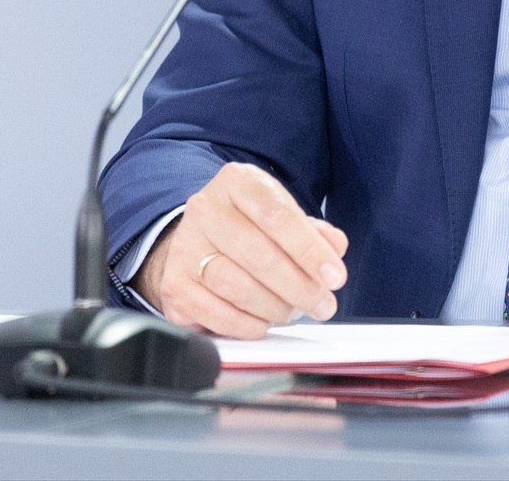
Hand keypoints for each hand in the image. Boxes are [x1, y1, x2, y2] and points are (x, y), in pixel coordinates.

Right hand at [131, 162, 347, 339]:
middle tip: (323, 305)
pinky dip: (247, 325)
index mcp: (237, 182)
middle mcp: (205, 210)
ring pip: (237, 286)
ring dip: (275, 307)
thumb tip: (335, 248)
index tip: (335, 277)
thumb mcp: (284, 218)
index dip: (310, 250)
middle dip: (299, 286)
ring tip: (294, 312)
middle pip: (258, 255)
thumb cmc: (250, 229)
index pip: (277, 216)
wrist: (198, 243)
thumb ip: (314, 232)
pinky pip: (216, 314)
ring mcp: (184, 248)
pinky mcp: (174, 286)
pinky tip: (264, 323)